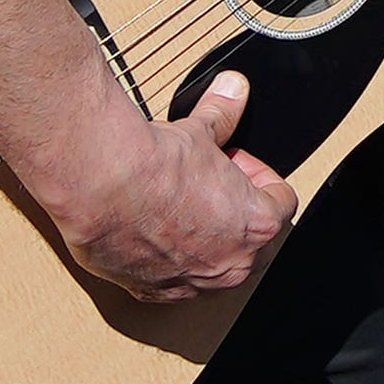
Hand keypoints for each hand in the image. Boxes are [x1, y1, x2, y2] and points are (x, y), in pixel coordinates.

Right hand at [55, 70, 298, 311]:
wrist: (101, 187)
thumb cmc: (154, 167)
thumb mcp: (199, 132)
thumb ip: (223, 114)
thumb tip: (233, 92)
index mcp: (256, 226)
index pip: (281, 203)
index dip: (258, 174)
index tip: (233, 161)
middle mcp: (230, 264)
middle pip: (252, 239)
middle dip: (234, 210)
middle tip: (206, 182)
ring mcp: (193, 283)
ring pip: (213, 264)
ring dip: (203, 238)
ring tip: (178, 205)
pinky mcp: (153, 291)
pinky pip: (173, 280)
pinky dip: (167, 259)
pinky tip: (150, 232)